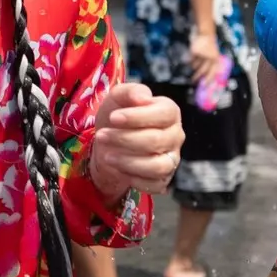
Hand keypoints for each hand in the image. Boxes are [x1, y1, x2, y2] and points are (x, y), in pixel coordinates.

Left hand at [88, 82, 183, 202]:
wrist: (108, 143)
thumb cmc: (117, 116)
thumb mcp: (118, 98)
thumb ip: (130, 91)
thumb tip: (143, 97)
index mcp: (169, 112)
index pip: (164, 114)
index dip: (138, 117)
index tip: (113, 118)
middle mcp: (175, 136)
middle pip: (156, 140)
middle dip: (124, 139)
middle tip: (101, 136)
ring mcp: (171, 159)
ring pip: (157, 166)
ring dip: (128, 162)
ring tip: (107, 156)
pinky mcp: (163, 179)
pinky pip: (154, 184)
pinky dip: (134, 179)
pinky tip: (119, 169)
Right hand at [188, 30, 223, 84]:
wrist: (207, 34)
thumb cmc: (210, 47)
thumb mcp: (214, 56)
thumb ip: (213, 66)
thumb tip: (207, 78)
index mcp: (216, 60)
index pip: (213, 72)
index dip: (208, 80)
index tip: (204, 85)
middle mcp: (209, 58)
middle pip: (202, 70)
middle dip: (197, 76)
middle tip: (193, 80)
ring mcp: (201, 54)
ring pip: (195, 65)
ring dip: (194, 66)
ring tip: (196, 62)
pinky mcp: (195, 51)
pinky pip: (191, 60)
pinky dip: (191, 60)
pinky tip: (194, 55)